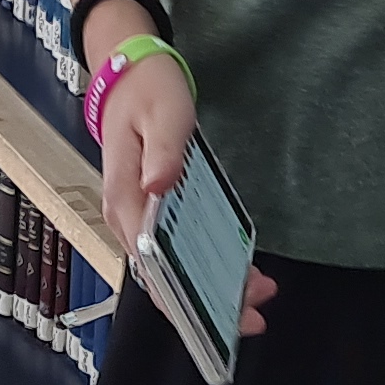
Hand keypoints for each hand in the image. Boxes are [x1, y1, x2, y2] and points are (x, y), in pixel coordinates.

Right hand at [96, 46, 275, 339]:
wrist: (130, 71)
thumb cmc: (148, 91)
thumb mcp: (164, 113)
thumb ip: (163, 151)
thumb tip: (159, 188)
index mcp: (125, 201)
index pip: (150, 267)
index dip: (184, 298)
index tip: (224, 313)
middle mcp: (126, 218)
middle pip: (162, 278)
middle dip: (206, 305)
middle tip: (256, 310)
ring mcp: (138, 216)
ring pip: (171, 267)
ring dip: (211, 287)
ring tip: (259, 290)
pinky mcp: (152, 209)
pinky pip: (177, 248)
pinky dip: (207, 264)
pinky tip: (240, 265)